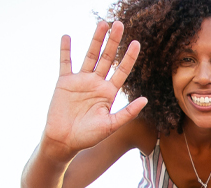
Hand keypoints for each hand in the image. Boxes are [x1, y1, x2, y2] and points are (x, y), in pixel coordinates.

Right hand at [43, 21, 147, 159]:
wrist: (64, 141)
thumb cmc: (89, 136)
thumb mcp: (111, 125)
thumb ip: (127, 112)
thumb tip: (146, 99)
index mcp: (109, 93)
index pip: (122, 71)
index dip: (129, 57)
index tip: (137, 43)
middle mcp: (96, 84)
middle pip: (107, 58)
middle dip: (114, 42)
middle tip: (120, 24)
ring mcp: (80, 81)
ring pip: (90, 56)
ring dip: (96, 40)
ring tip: (103, 24)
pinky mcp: (64, 82)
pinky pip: (65, 62)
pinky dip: (65, 50)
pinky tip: (67, 36)